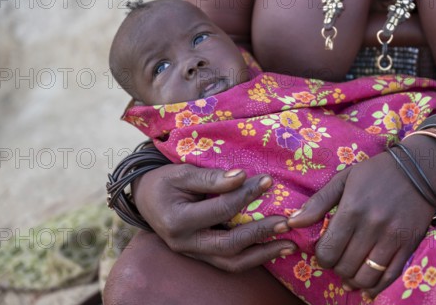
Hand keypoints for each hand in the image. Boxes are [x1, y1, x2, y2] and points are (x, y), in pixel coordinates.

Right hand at [132, 163, 296, 272]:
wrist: (146, 199)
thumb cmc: (164, 182)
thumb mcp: (182, 173)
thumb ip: (211, 178)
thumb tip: (241, 177)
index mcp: (178, 221)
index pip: (220, 209)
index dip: (245, 195)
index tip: (267, 181)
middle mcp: (186, 243)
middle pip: (229, 245)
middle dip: (260, 234)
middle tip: (286, 221)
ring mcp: (194, 254)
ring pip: (232, 263)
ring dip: (263, 255)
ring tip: (289, 245)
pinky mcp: (202, 256)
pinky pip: (230, 262)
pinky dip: (253, 257)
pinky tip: (273, 248)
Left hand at [288, 138, 435, 298]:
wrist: (419, 168)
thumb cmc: (376, 172)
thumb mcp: (343, 179)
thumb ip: (318, 202)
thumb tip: (292, 222)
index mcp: (352, 210)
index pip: (328, 251)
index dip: (321, 257)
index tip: (325, 250)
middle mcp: (372, 227)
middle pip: (345, 266)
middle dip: (336, 267)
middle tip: (338, 259)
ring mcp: (392, 238)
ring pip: (366, 276)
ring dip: (353, 279)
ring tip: (350, 272)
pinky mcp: (408, 246)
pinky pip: (390, 277)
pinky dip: (375, 288)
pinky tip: (367, 288)